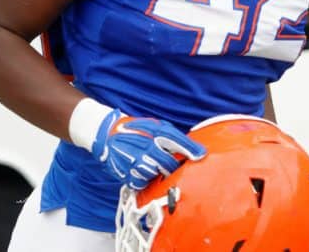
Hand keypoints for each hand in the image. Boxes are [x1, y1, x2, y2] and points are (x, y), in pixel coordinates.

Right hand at [91, 109, 205, 189]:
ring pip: (156, 174)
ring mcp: (134, 161)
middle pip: (168, 163)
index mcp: (151, 131)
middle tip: (175, 165)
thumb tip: (198, 151)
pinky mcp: (126, 173)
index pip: (175, 140)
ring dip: (160, 173)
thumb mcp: (156, 126)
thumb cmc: (137, 131)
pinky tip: (144, 172)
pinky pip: (143, 183)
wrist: (108, 135)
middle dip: (174, 165)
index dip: (190, 149)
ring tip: (155, 166)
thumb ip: (174, 137)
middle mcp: (143, 146)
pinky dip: (146, 179)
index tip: (200, 155)